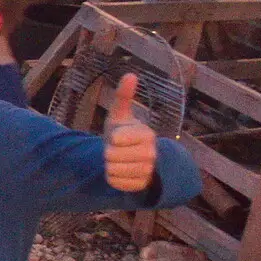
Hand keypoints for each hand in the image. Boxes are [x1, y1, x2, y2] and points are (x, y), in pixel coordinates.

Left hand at [104, 73, 157, 192]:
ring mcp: (148, 170)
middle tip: (117, 150)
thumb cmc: (123, 133)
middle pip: (111, 156)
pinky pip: (115, 183)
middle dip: (108, 153)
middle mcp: (152, 153)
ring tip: (118, 160)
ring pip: (113, 170)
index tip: (118, 137)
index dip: (111, 139)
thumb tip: (130, 74)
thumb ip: (123, 97)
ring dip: (109, 166)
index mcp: (147, 134)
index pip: (116, 139)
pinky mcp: (141, 185)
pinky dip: (112, 178)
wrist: (130, 157)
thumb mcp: (120, 115)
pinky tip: (120, 172)